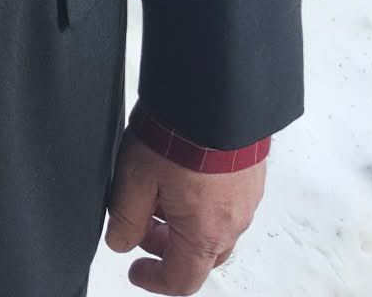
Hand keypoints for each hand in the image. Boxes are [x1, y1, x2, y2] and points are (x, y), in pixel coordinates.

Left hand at [104, 128, 264, 292]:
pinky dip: (203, 202)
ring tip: (159, 192)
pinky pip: (226, 203)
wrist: (215, 93)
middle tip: (141, 225)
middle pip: (199, 256)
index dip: (153, 280)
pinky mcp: (252, 175)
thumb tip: (119, 241)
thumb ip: (125, 216)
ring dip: (184, 222)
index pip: (181, 280)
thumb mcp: (136, 177)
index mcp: (204, 235)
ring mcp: (247, 198)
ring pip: (213, 227)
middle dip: (166, 247)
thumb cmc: (180, 134)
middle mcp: (232, 223)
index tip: (136, 268)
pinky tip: (183, 174)